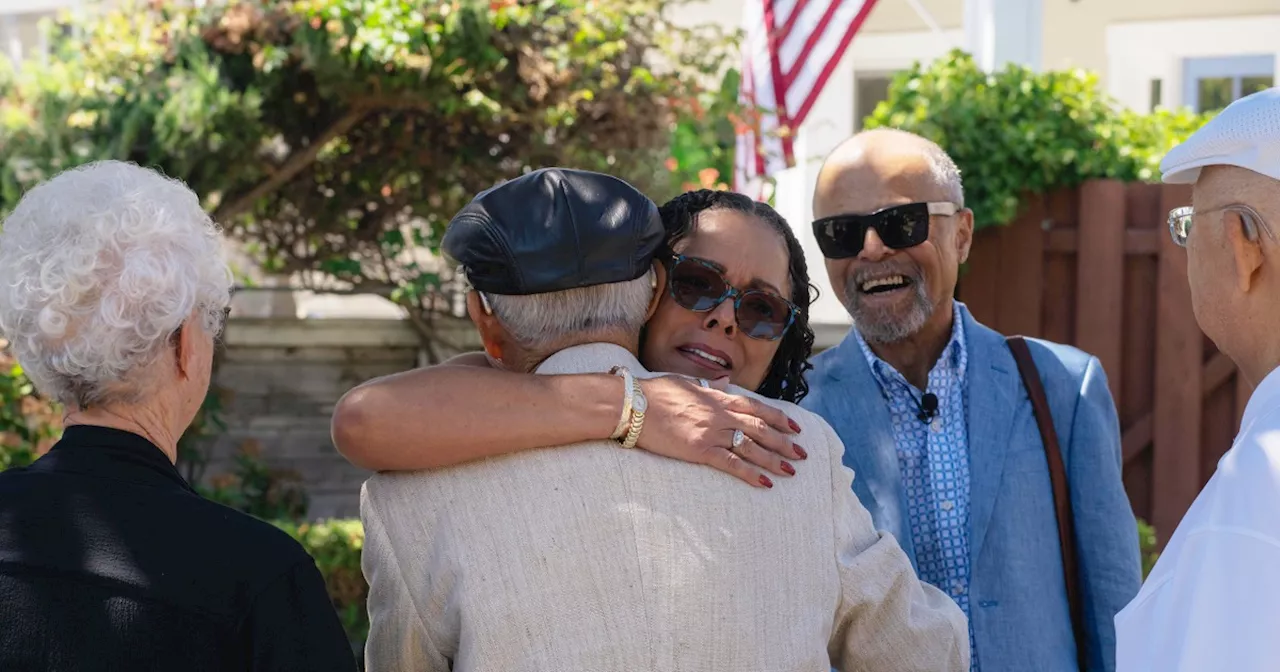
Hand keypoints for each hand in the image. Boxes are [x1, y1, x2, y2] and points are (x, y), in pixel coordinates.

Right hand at [633, 375, 805, 487]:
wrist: (632, 405)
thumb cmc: (654, 393)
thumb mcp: (686, 383)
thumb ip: (709, 386)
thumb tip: (724, 381)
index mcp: (717, 397)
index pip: (756, 407)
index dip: (777, 418)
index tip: (794, 427)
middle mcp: (719, 414)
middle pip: (760, 428)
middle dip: (783, 442)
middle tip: (801, 454)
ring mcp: (711, 432)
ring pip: (751, 447)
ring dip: (773, 459)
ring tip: (791, 470)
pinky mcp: (699, 450)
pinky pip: (731, 464)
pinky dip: (750, 473)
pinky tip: (765, 483)